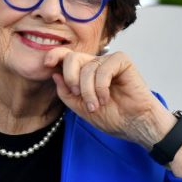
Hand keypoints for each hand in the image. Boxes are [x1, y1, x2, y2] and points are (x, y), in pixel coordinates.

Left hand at [44, 48, 171, 147]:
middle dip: (71, 78)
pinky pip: (104, 67)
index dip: (54, 56)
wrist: (135, 125)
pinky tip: (106, 98)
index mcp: (84, 73)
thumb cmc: (113, 117)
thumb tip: (54, 75)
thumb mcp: (81, 109)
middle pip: (73, 58)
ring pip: (88, 67)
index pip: (66, 57)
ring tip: (96, 105)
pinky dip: (101, 86)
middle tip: (78, 95)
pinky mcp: (122, 62)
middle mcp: (95, 64)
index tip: (47, 64)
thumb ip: (67, 93)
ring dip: (89, 90)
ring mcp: (109, 62)